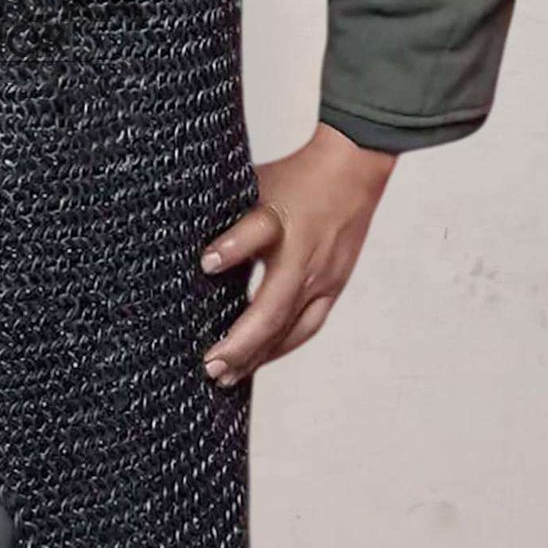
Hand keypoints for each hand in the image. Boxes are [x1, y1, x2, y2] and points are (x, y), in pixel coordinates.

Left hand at [199, 124, 395, 384]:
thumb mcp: (254, 185)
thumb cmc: (295, 179)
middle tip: (210, 366)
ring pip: (291, 328)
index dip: (232, 248)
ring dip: (259, 354)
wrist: (352, 172)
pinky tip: (259, 359)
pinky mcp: (333, 287)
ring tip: (228, 376)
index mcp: (284, 223)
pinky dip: (280, 346)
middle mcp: (306, 257)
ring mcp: (324, 277)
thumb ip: (228, 218)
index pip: (257, 232)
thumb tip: (196, 252)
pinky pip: (307, 326)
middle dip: (241, 342)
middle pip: (274, 307)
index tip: (205, 264)